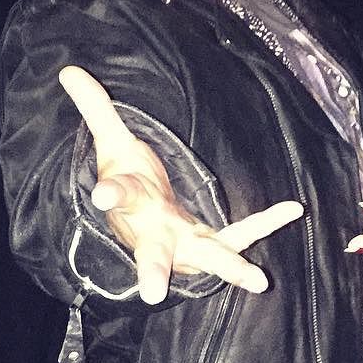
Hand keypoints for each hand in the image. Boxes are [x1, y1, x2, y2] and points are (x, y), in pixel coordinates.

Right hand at [59, 66, 302, 303]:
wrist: (141, 224)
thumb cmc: (128, 182)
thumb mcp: (113, 142)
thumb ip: (97, 109)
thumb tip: (67, 70)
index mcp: (130, 203)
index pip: (120, 194)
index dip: (112, 192)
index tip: (104, 193)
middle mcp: (155, 233)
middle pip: (152, 253)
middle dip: (153, 270)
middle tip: (152, 292)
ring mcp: (184, 245)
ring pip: (207, 259)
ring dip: (231, 269)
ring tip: (260, 282)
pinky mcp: (210, 245)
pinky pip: (242, 234)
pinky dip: (267, 223)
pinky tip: (294, 208)